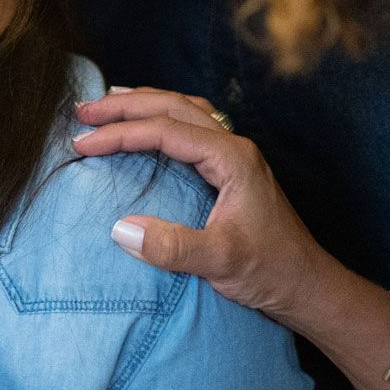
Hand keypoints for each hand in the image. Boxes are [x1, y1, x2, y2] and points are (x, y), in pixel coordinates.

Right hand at [73, 86, 329, 322]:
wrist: (307, 285)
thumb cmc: (270, 271)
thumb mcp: (221, 263)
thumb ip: (173, 247)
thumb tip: (120, 229)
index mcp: (231, 158)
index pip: (164, 130)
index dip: (120, 133)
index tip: (82, 143)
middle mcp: (233, 146)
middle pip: (171, 106)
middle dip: (123, 106)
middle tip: (82, 112)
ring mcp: (234, 153)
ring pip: (181, 108)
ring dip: (141, 104)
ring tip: (105, 106)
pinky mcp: (230, 166)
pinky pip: (189, 124)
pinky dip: (159, 116)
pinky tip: (145, 124)